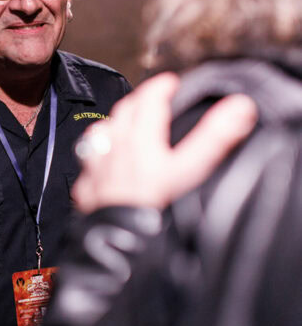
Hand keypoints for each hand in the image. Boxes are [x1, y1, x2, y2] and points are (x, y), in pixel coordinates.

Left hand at [72, 72, 257, 212]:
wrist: (116, 244)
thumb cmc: (152, 210)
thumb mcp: (188, 171)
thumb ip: (213, 138)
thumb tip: (239, 108)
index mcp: (140, 139)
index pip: (150, 102)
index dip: (161, 88)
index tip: (170, 81)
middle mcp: (114, 148)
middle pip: (125, 113)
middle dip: (139, 99)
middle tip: (152, 95)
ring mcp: (97, 167)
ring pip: (102, 133)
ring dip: (116, 122)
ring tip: (126, 121)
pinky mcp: (87, 187)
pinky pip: (89, 161)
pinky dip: (98, 153)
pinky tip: (103, 158)